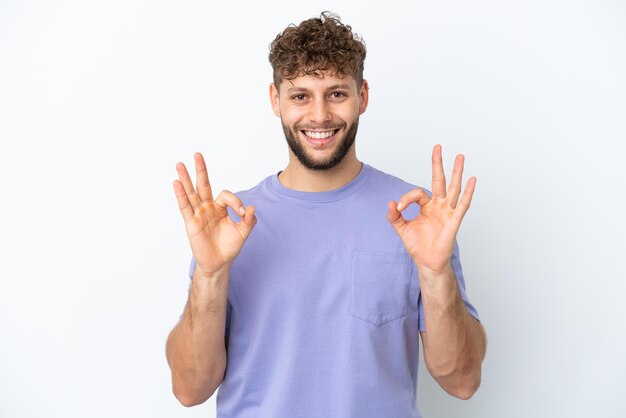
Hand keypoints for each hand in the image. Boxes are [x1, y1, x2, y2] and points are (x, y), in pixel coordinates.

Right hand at [173, 153, 255, 277]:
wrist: (219, 263)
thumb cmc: (229, 247)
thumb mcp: (243, 232)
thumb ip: (249, 220)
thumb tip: (251, 208)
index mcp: (220, 208)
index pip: (225, 195)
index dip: (235, 202)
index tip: (242, 213)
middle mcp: (207, 208)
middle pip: (203, 185)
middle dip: (201, 170)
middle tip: (197, 154)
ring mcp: (198, 214)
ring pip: (191, 193)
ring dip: (185, 179)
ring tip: (179, 164)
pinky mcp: (191, 223)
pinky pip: (185, 207)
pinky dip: (181, 195)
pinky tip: (176, 183)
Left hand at [387, 145, 475, 274]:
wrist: (427, 262)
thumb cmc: (417, 245)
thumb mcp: (401, 228)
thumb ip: (394, 216)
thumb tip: (391, 203)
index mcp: (427, 206)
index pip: (418, 193)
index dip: (407, 199)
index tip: (399, 208)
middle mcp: (439, 206)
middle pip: (439, 180)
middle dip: (438, 164)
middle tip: (438, 147)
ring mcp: (448, 211)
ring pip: (453, 188)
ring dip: (456, 172)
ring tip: (460, 157)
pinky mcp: (454, 221)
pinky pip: (463, 204)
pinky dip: (468, 192)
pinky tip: (472, 180)